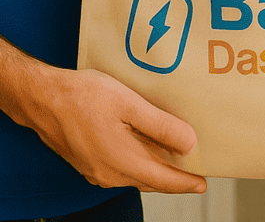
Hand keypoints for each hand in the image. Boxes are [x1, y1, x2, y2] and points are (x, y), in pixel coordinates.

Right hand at [35, 68, 205, 193]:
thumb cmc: (83, 97)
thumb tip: (188, 144)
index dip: (186, 183)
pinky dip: (137, 163)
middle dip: (173, 178)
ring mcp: (97, 170)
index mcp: (123, 162)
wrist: (43, 99)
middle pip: (150, 180)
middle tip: (193, 172)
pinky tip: (142, 147)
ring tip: (173, 158)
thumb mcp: (129, 104)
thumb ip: (160, 126)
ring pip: (135, 175)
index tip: (204, 183)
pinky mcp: (88, 162)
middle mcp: (110, 173)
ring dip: (155, 169)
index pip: (164, 180)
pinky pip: (120, 168)